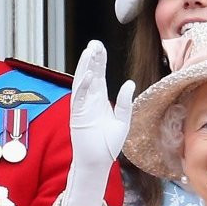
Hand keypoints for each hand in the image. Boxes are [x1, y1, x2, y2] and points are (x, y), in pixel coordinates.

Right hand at [62, 41, 134, 205]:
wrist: (99, 161)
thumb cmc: (109, 144)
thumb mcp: (122, 121)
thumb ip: (124, 103)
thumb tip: (129, 83)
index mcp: (100, 100)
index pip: (99, 76)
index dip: (99, 62)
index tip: (100, 47)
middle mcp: (89, 101)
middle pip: (90, 75)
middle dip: (92, 59)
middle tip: (94, 43)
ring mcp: (82, 107)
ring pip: (82, 82)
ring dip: (85, 67)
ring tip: (89, 52)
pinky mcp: (77, 115)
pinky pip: (78, 98)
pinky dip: (82, 86)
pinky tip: (88, 75)